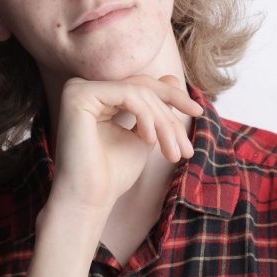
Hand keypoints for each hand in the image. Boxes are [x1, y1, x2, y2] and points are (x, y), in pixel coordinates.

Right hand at [48, 75, 203, 213]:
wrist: (89, 199)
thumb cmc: (112, 174)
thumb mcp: (144, 135)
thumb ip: (155, 109)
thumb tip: (173, 76)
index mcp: (97, 96)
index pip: (142, 86)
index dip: (172, 97)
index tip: (198, 113)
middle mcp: (83, 87)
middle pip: (142, 87)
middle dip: (170, 115)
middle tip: (186, 147)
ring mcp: (78, 88)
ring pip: (138, 91)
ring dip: (162, 122)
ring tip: (172, 152)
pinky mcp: (77, 95)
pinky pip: (127, 94)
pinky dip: (145, 115)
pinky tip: (149, 140)